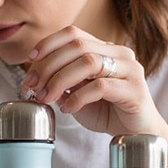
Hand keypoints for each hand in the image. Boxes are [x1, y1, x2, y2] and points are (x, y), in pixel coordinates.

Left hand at [20, 25, 164, 136]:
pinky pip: (101, 87)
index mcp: (105, 49)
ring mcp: (130, 69)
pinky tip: (68, 109)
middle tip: (32, 85)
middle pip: (78, 46)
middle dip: (49, 65)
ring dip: (60, 80)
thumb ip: (61, 82)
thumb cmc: (108, 112)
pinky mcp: (135, 89)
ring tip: (47, 97)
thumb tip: (35, 78)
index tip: (30, 60)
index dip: (49, 43)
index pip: (74, 33)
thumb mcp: (77, 94)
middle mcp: (120, 54)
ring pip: (89, 62)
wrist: (137, 134)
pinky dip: (78, 97)